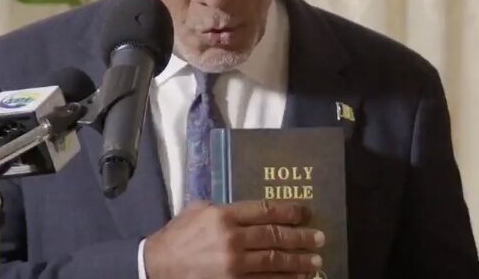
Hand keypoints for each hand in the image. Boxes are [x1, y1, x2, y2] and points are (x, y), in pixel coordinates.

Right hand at [144, 200, 324, 278]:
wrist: (159, 267)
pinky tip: (297, 278)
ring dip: (299, 262)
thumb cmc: (177, 236)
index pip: (265, 211)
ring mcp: (234, 265)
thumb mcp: (197, 210)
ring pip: (275, 262)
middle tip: (319, 237)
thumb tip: (247, 208)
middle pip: (275, 236)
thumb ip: (222, 207)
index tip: (306, 212)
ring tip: (315, 260)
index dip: (289, 211)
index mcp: (223, 216)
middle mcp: (232, 239)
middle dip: (301, 237)